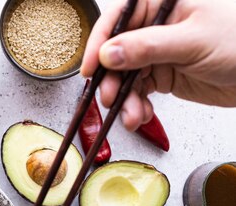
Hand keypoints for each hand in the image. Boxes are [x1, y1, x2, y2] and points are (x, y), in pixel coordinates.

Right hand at [81, 0, 235, 129]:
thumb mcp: (192, 41)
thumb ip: (146, 47)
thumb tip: (108, 53)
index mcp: (163, 3)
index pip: (119, 18)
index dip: (100, 44)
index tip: (90, 69)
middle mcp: (157, 26)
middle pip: (116, 52)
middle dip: (112, 80)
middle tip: (111, 99)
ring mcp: (158, 51)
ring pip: (125, 77)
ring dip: (124, 100)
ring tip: (131, 116)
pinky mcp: (162, 74)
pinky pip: (138, 92)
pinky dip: (136, 107)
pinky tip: (141, 115)